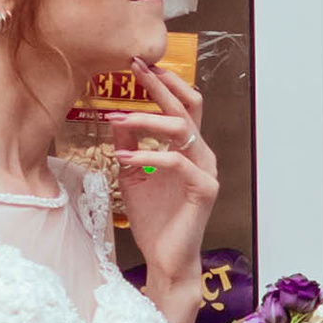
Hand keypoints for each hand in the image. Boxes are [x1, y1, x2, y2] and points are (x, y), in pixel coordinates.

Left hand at [109, 62, 218, 297]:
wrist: (166, 258)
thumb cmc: (153, 219)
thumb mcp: (132, 173)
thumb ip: (130, 144)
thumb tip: (116, 116)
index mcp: (188, 148)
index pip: (182, 104)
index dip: (162, 83)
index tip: (136, 64)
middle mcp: (201, 154)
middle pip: (187, 106)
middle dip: (160, 85)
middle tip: (135, 66)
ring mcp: (205, 171)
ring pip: (181, 129)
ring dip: (146, 119)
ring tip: (116, 117)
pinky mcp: (204, 189)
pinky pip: (177, 161)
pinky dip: (148, 154)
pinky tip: (123, 156)